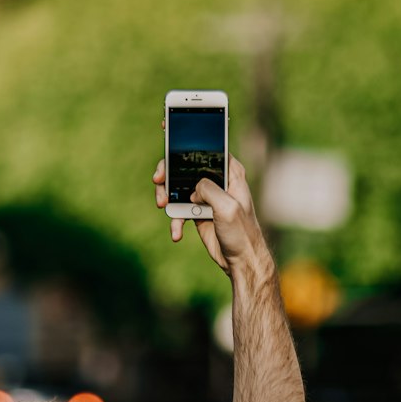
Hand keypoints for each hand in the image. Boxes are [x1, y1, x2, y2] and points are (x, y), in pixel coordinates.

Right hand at [153, 154, 271, 281]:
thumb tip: (192, 189)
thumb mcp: (228, 207)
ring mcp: (206, 197)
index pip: (209, 149)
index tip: (169, 140)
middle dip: (168, 173)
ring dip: (166, 196)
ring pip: (178, 187)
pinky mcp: (198, 212)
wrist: (241, 260)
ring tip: (162, 206)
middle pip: (186, 167)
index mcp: (231, 173)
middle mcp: (218, 181)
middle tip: (158, 180)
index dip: (189, 144)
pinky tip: (176, 233)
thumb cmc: (242, 232)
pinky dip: (174, 221)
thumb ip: (209, 189)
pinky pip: (178, 210)